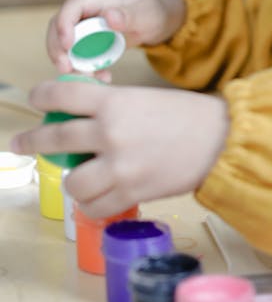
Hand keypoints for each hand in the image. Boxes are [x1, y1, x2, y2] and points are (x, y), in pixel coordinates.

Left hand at [11, 80, 228, 218]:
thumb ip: (111, 108)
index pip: (62, 95)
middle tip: (20, 144)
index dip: (42, 96)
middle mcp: (110, 133)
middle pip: (54, 139)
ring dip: (74, 181)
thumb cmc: (187, 116)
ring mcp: (119, 166)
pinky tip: (98, 198)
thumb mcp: (144, 99)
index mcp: (114, 102)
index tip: (35, 101)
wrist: (220, 140)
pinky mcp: (131, 192)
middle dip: (31, 141)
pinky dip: (92, 204)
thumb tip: (79, 120)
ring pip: (72, 181)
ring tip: (82, 178)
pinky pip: (95, 207)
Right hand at [46, 0, 186, 72]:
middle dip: (58, 49)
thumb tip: (109, 17)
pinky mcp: (90, 45)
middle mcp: (86, 14)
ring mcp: (86, 30)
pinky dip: (86, 70)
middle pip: (59, 28)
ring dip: (71, 64)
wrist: (159, 21)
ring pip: (65, 46)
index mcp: (96, 0)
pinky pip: (80, 58)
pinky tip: (104, 78)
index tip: (68, 45)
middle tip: (66, 69)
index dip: (64, 24)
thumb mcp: (146, 14)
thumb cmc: (152, 11)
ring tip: (90, 78)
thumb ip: (129, 15)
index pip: (71, 7)